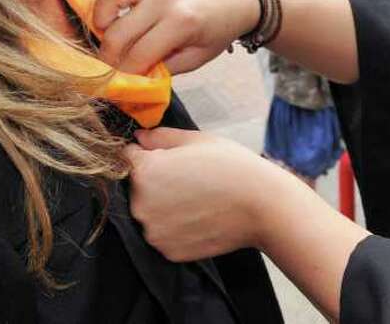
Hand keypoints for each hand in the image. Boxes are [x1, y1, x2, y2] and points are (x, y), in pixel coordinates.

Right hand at [93, 0, 259, 74]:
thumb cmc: (217, 31)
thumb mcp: (197, 58)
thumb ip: (163, 69)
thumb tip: (129, 78)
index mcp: (181, 23)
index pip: (138, 56)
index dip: (125, 76)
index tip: (120, 86)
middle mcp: (163, 0)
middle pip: (118, 33)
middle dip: (109, 58)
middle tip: (112, 69)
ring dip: (101, 21)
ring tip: (110, 37)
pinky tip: (109, 8)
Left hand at [123, 128, 297, 260]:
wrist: (262, 206)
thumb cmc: (232, 166)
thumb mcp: (196, 140)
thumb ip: (161, 137)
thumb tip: (138, 138)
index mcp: (144, 172)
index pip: (128, 158)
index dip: (148, 154)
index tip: (170, 157)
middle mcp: (141, 205)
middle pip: (137, 188)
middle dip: (156, 181)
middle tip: (190, 178)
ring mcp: (154, 232)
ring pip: (150, 213)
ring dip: (164, 206)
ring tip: (197, 198)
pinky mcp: (168, 252)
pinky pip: (163, 235)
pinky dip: (176, 227)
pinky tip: (199, 216)